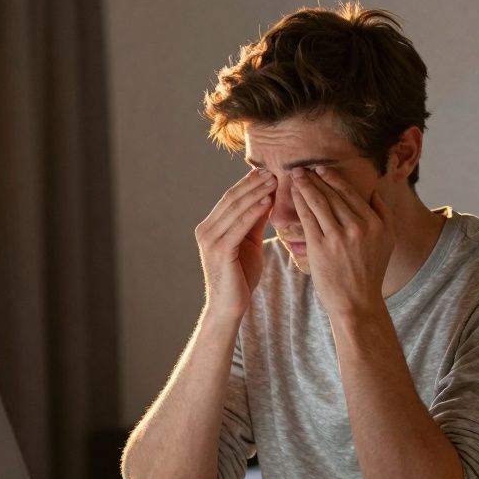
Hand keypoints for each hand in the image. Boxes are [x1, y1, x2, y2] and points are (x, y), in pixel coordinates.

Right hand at [194, 169, 274, 320]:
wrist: (229, 307)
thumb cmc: (240, 278)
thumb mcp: (249, 243)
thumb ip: (254, 222)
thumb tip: (267, 198)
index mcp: (210, 227)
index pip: (229, 198)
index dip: (248, 183)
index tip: (266, 171)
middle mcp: (205, 231)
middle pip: (231, 199)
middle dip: (253, 184)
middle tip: (272, 170)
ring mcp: (210, 240)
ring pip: (235, 209)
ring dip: (256, 193)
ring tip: (273, 181)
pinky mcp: (220, 251)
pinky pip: (239, 226)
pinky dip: (253, 212)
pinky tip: (267, 202)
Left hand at [290, 167, 394, 318]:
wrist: (357, 302)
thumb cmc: (369, 271)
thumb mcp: (388, 241)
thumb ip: (383, 213)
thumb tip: (373, 190)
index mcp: (376, 223)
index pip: (350, 194)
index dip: (333, 178)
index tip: (320, 169)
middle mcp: (359, 227)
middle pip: (333, 195)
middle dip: (315, 178)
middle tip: (302, 168)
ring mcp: (339, 237)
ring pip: (319, 203)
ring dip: (305, 186)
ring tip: (295, 176)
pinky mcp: (321, 247)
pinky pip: (308, 217)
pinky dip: (299, 203)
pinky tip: (292, 194)